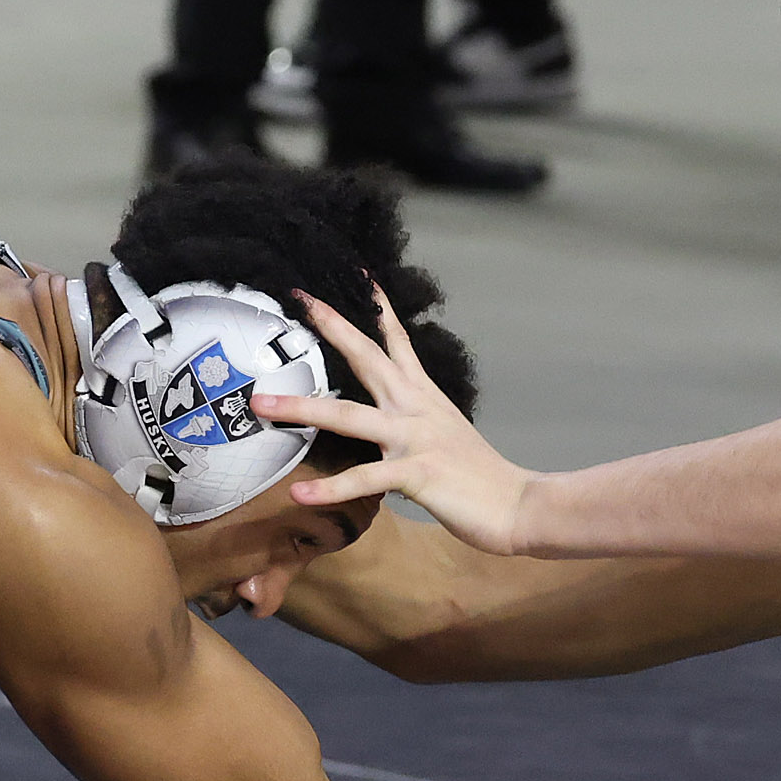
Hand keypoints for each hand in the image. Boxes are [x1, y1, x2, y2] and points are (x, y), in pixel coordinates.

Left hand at [259, 290, 536, 554]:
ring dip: (302, 407)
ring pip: (349, 415)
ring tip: (262, 404)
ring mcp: (414, 438)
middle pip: (367, 357)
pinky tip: (299, 494)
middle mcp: (415, 408)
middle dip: (332, 327)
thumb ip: (415, 422)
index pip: (397, 341)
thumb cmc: (480, 477)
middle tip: (300, 299)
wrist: (518, 505)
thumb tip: (390, 422)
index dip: (379, 307)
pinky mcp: (416, 473)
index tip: (359, 275)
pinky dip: (331, 488)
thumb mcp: (445, 435)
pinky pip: (365, 478)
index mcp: (423, 396)